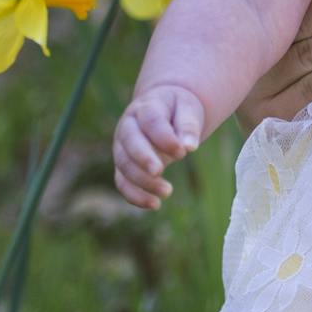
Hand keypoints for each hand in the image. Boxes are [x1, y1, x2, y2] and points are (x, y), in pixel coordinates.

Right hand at [113, 83, 204, 209]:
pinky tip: (155, 205)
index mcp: (146, 107)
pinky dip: (134, 196)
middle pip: (130, 141)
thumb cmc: (177, 108)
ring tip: (167, 192)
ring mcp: (122, 146)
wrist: (162, 108)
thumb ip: (188, 126)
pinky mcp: (123, 165)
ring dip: (142, 181)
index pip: (151, 121)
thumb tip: (189, 147)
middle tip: (159, 171)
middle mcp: (128, 126)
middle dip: (143, 158)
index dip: (164, 138)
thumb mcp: (188, 108)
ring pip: (124, 164)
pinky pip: (122, 182)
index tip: (183, 153)